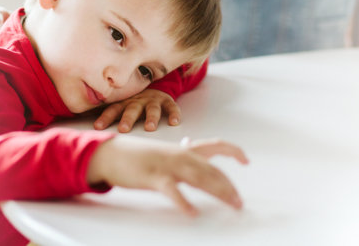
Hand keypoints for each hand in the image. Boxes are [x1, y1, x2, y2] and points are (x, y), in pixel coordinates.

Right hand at [86, 136, 248, 216]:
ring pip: (200, 178)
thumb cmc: (138, 156)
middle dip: (229, 186)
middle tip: (239, 202)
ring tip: (231, 204)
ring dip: (219, 192)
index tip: (246, 160)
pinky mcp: (154, 177)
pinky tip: (192, 212)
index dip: (233, 151)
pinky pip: (172, 191)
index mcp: (184, 149)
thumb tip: (191, 148)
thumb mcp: (163, 152)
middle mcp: (180, 155)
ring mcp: (168, 166)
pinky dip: (183, 202)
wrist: (111, 154)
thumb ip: (180, 153)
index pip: (215, 145)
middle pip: (212, 170)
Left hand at [94, 88, 179, 132]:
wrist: (151, 87)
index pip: (113, 110)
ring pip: (152, 109)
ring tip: (150, 128)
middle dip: (127, 119)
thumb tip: (86, 126)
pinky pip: (171, 107)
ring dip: (151, 118)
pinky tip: (175, 122)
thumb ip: (108, 114)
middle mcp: (137, 101)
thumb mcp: (120, 105)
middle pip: (131, 110)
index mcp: (124, 103)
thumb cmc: (132, 102)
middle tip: (123, 129)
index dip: (105, 118)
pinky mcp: (166, 101)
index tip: (97, 127)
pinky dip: (174, 114)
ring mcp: (152, 100)